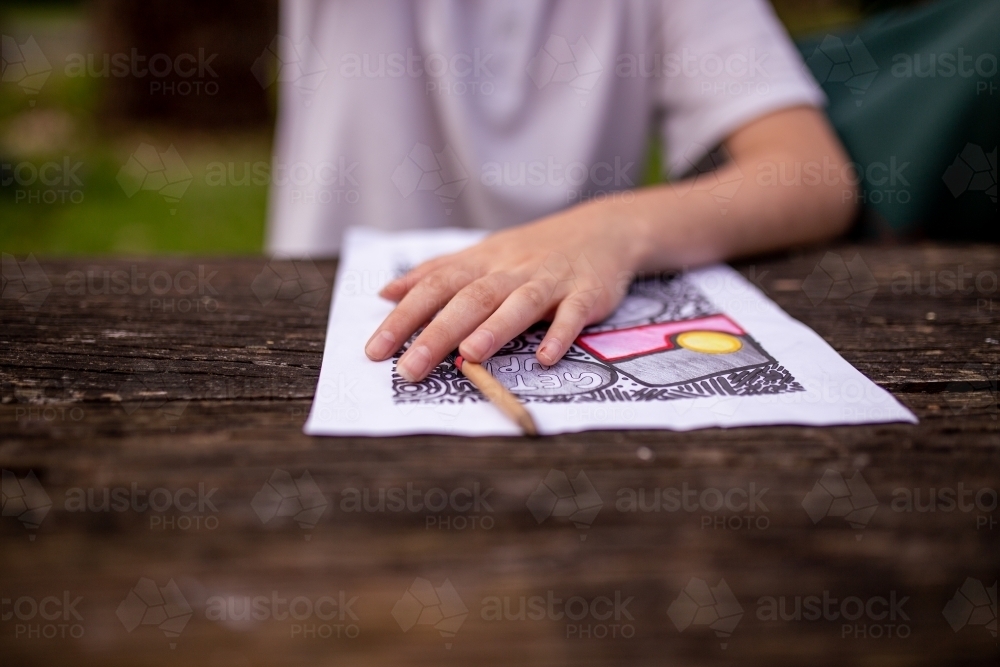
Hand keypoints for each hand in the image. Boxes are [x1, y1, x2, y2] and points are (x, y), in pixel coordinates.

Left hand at [364, 202, 646, 381]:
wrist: (603, 229)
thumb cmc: (533, 251)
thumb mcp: (482, 255)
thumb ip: (435, 274)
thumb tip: (385, 293)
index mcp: (482, 263)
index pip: (436, 286)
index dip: (404, 317)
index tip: (375, 350)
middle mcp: (512, 270)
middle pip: (471, 299)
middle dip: (437, 334)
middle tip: (408, 369)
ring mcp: (551, 281)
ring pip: (519, 304)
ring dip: (494, 329)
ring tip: (469, 356)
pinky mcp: (587, 294)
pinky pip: (573, 314)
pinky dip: (560, 334)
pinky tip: (545, 357)